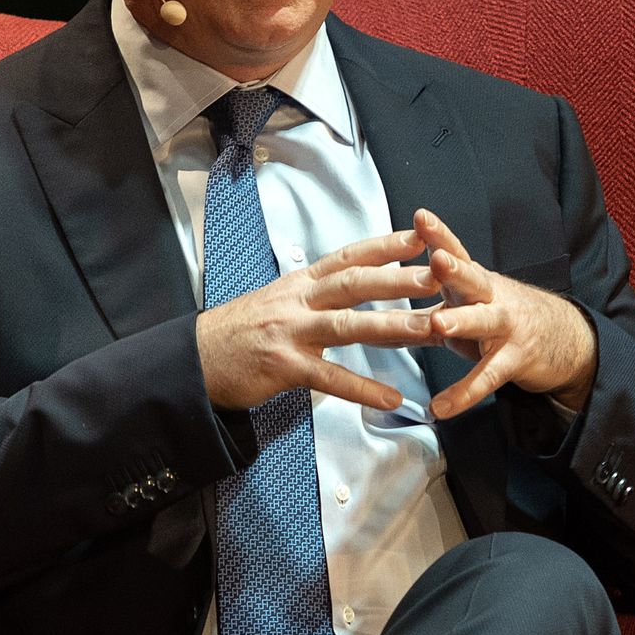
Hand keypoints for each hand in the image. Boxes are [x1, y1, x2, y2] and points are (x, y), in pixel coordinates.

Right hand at [196, 229, 441, 411]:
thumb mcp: (279, 300)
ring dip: (394, 327)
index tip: (421, 236)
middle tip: (438, 276)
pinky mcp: (284, 367)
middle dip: (398, 279)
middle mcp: (298, 301)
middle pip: (355, 284)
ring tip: (432, 330)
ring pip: (350, 326)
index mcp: (301, 283)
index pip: (349, 257)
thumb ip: (316, 294)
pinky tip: (393, 398)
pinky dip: (363, 388)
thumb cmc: (241, 331)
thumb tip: (351, 285)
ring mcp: (291, 333)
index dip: (386, 245)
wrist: (196, 359)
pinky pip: (330, 378)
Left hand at [414, 208, 597, 418]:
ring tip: (438, 324)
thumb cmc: (503, 315)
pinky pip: (487, 377)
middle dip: (454, 270)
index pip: (457, 252)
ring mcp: (506, 327)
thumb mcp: (471, 301)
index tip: (420, 217)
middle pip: (473, 280)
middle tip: (436, 261)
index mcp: (475, 281)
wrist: (563, 337)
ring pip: (484, 322)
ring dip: (461, 322)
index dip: (439, 235)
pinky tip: (440, 407)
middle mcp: (492, 297)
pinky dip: (463, 393)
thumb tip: (386, 302)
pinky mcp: (515, 360)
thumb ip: (433, 299)